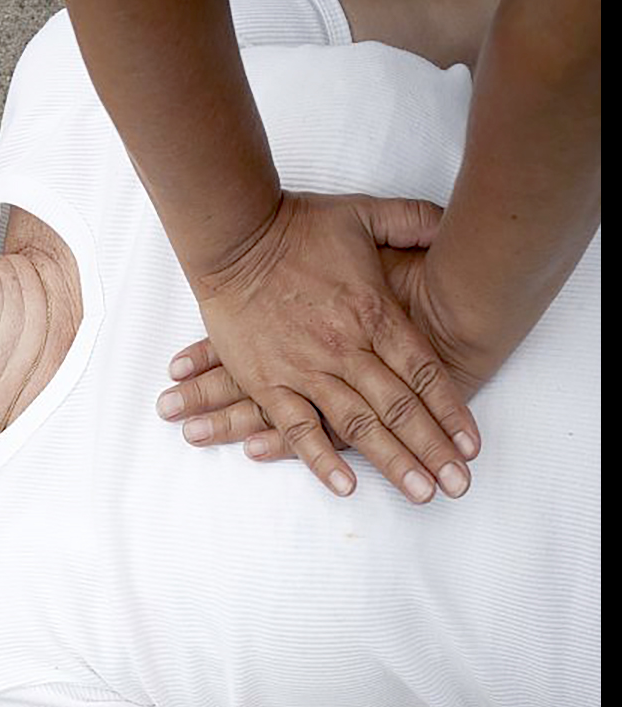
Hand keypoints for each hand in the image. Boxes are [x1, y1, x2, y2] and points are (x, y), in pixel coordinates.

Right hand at [164, 191, 480, 502]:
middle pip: (399, 407)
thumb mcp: (365, 213)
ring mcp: (305, 367)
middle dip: (433, 449)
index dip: (450, 410)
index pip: (423, 371)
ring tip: (421, 493)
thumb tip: (456, 218)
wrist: (234, 237)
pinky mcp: (267, 379)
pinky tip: (345, 486)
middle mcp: (345, 346)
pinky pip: (297, 427)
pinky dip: (320, 458)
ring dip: (392, 461)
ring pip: (357, 424)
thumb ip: (413, 220)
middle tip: (458, 485)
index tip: (471, 445)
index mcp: (373, 312)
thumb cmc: (296, 225)